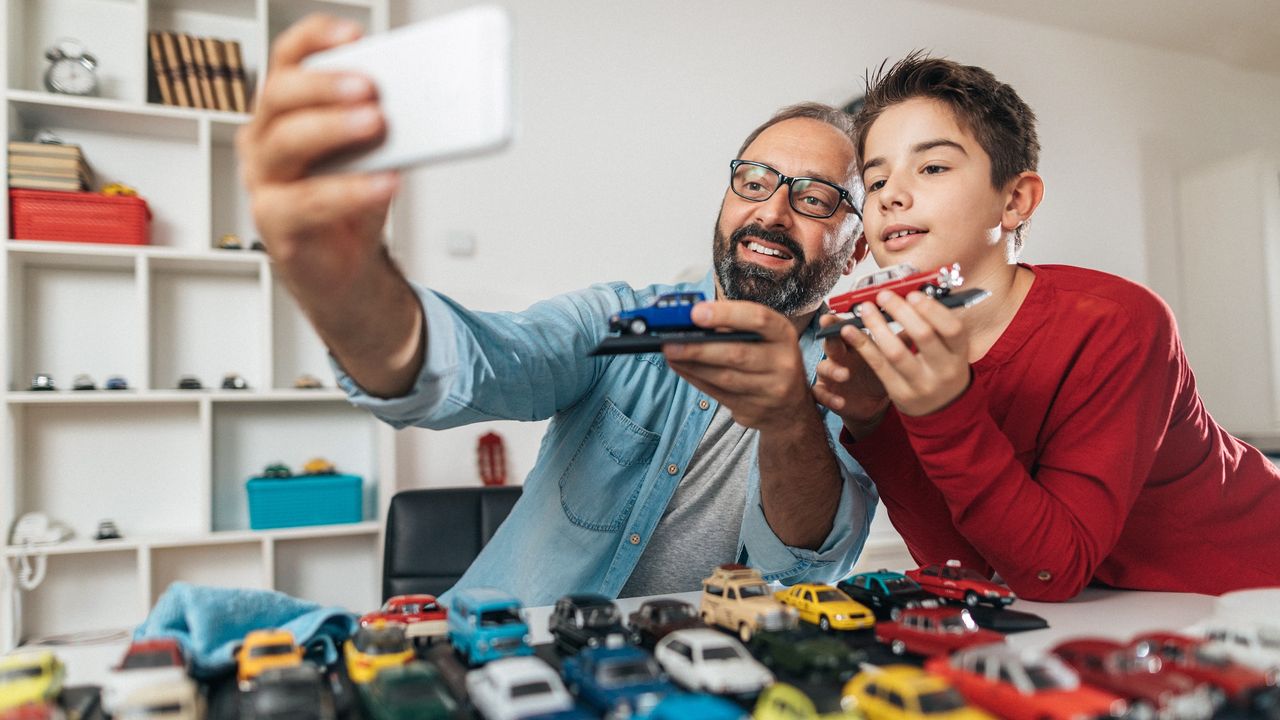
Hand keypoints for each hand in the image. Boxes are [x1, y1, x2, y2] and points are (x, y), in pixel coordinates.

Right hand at [236, 14, 423, 398]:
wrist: (345, 269)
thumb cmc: (352, 201)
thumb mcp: (374, 153)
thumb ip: (387, 124)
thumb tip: (424, 101)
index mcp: (285, 110)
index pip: (289, 59)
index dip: (316, 40)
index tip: (353, 33)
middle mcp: (265, 139)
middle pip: (279, 95)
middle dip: (325, 85)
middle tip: (368, 86)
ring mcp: (265, 181)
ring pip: (286, 143)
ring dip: (333, 128)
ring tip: (376, 123)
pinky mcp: (275, 224)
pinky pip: (309, 201)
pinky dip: (352, 190)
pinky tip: (385, 182)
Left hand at [662, 301, 810, 431]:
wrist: (791, 408)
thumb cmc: (770, 360)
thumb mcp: (765, 338)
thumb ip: (735, 327)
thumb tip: (690, 320)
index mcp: (784, 335)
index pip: (758, 319)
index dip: (726, 314)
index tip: (696, 312)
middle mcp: (782, 362)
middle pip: (737, 354)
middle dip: (699, 348)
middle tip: (670, 341)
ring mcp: (770, 390)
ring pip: (724, 378)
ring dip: (692, 365)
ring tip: (670, 352)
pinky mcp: (753, 410)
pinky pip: (717, 393)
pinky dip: (695, 378)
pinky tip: (680, 367)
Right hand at [813, 314, 890, 437]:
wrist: (872, 403)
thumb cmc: (877, 375)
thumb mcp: (888, 358)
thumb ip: (899, 342)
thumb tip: (916, 326)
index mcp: (853, 344)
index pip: (842, 327)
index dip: (836, 322)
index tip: (833, 317)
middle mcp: (839, 356)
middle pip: (829, 343)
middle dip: (829, 337)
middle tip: (833, 334)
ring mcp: (831, 375)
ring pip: (823, 368)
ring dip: (832, 369)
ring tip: (844, 374)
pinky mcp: (828, 393)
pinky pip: (821, 394)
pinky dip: (829, 398)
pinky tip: (840, 401)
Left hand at [830, 290, 971, 416]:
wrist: (942, 411)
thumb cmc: (943, 371)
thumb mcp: (951, 350)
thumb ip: (937, 325)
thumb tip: (912, 291)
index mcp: (959, 355)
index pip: (952, 328)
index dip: (932, 309)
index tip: (913, 293)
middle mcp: (943, 370)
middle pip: (924, 336)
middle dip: (901, 312)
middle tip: (884, 295)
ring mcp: (920, 384)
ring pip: (896, 352)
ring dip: (877, 326)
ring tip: (865, 309)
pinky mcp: (899, 392)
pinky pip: (878, 365)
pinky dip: (862, 345)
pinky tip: (849, 330)